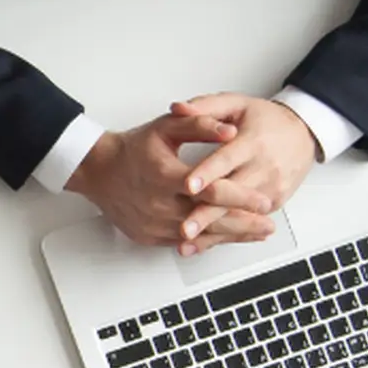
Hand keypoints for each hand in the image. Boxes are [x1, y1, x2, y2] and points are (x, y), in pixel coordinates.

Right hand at [65, 114, 275, 250]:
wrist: (99, 171)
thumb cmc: (135, 148)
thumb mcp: (167, 127)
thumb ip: (201, 124)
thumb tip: (231, 130)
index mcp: (164, 174)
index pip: (209, 190)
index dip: (239, 197)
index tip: (263, 201)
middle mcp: (157, 203)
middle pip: (208, 219)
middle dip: (243, 224)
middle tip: (268, 225)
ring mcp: (152, 223)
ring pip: (198, 236)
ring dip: (230, 236)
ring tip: (256, 233)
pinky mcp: (148, 236)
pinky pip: (183, 243)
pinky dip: (208, 241)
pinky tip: (228, 238)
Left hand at [172, 95, 317, 253]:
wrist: (303, 133)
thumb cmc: (265, 120)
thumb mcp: (236, 105)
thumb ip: (205, 107)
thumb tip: (176, 109)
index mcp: (252, 141)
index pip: (227, 159)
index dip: (207, 173)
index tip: (188, 186)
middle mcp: (263, 167)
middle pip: (232, 195)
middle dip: (207, 214)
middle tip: (183, 228)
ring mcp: (270, 189)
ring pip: (238, 214)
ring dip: (212, 232)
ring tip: (186, 244)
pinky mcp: (273, 203)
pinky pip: (246, 222)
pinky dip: (223, 235)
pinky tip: (201, 245)